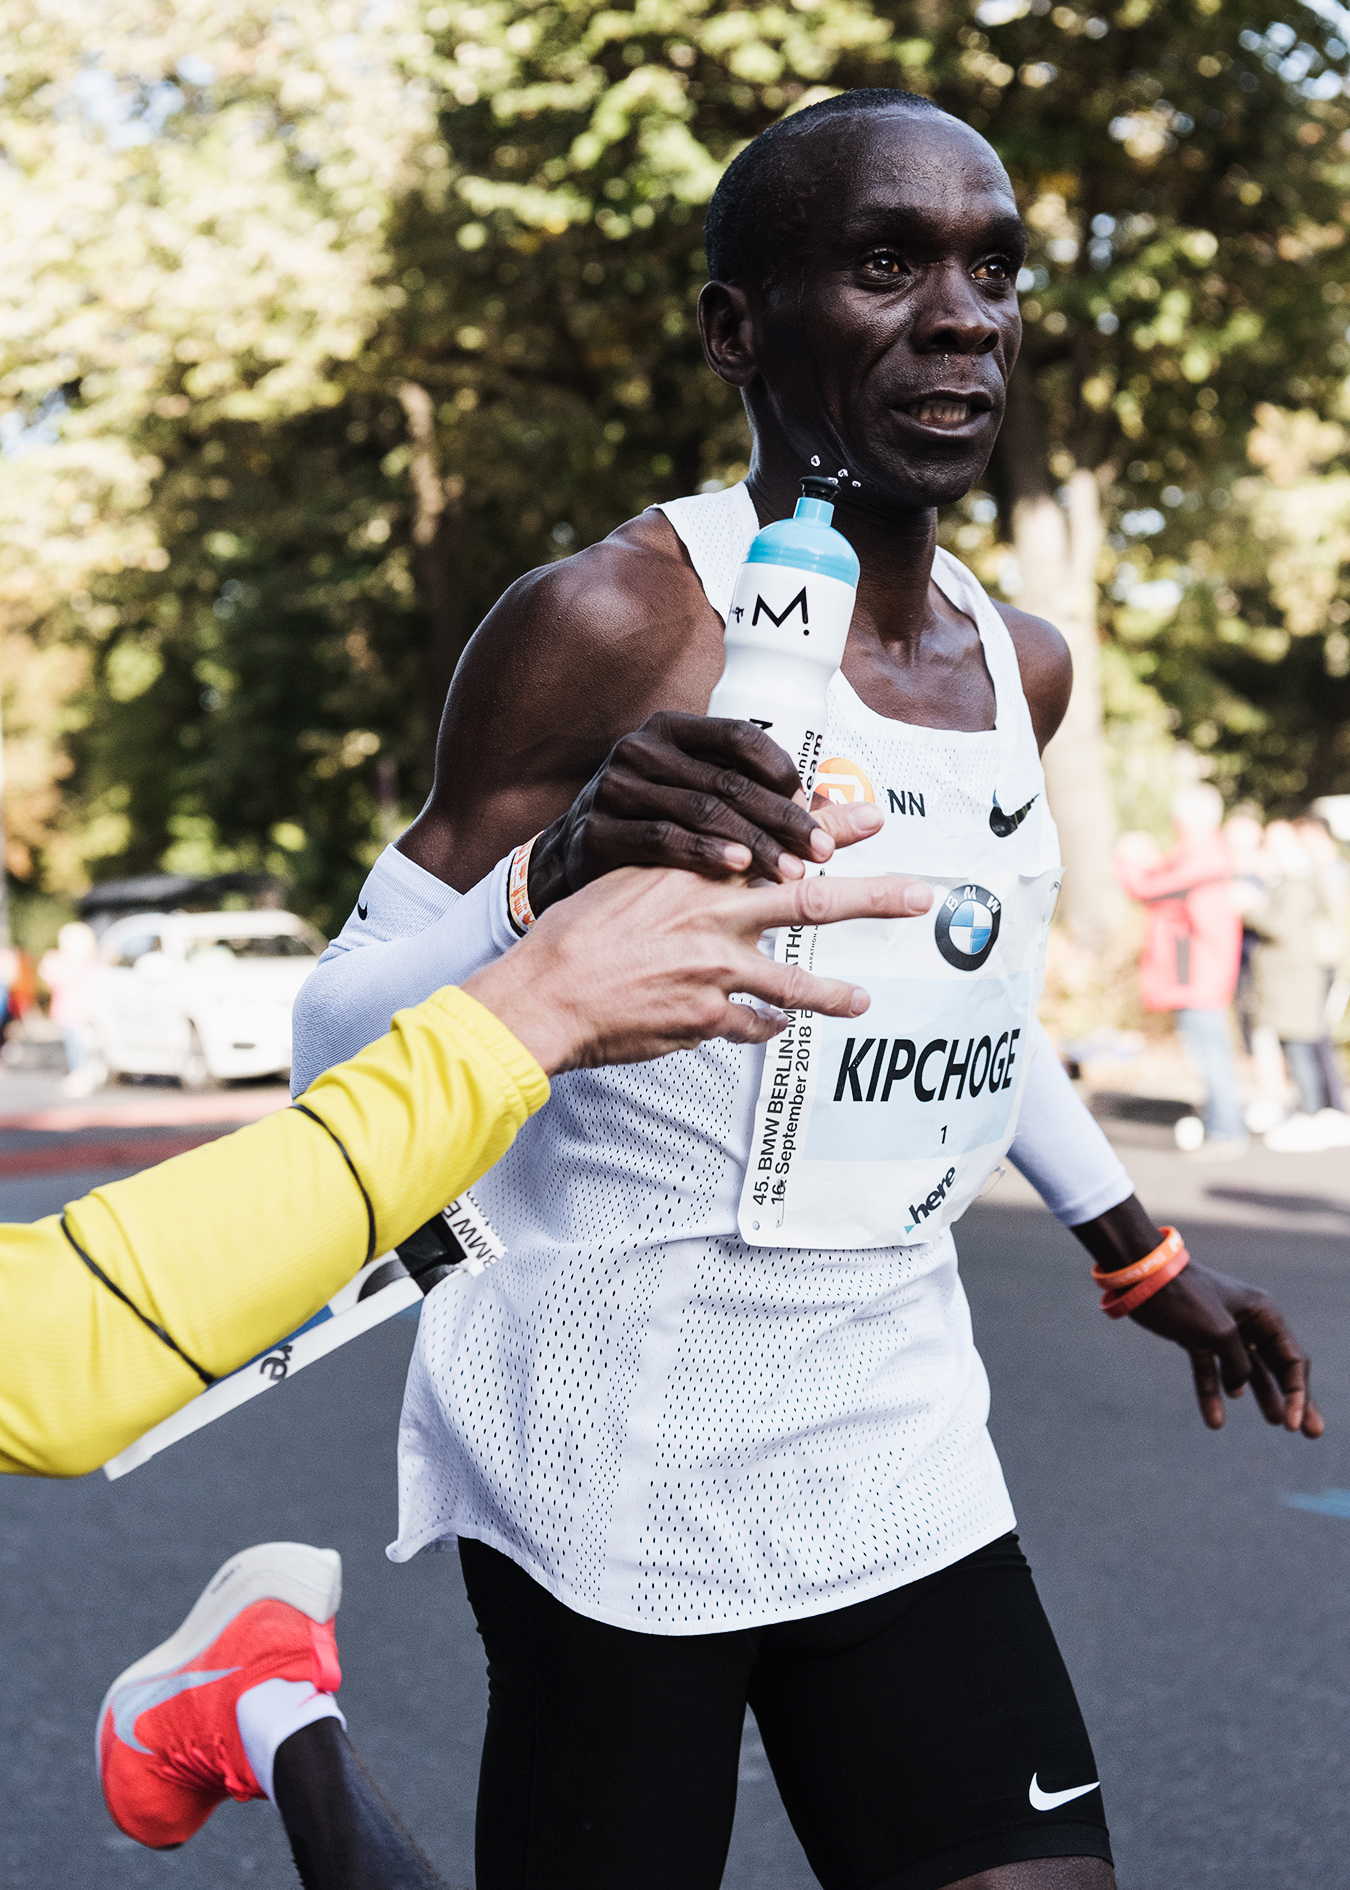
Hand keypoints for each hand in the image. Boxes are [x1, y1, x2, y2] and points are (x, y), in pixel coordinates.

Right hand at [463, 864, 931, 1073]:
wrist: (546, 992)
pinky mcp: (706, 1018)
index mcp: (701, 873)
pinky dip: (767, 1027)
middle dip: (874, 896)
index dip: (831, 827)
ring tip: (863, 1000)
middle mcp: (717, 916)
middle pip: (814, 901)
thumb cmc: (580, 931)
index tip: (873, 816)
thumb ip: (686, 869)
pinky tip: (777, 1029)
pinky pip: (753, 1025)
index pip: (778, 841)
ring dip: (833, 992)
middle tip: (921, 895)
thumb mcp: (633, 878)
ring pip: (796, 981)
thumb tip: (730, 858)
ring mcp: (716, 971)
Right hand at [526, 712, 882, 914]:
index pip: (737, 736)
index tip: (813, 804)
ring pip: (701, 811)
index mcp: (670, 730)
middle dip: (782, 818)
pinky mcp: (599, 829)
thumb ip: (746, 790)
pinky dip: (705, 853)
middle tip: (821, 849)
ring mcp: (616, 788)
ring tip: (791, 871)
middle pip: (727, 781)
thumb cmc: (648, 821)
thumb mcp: (690, 790)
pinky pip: (663, 839)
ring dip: (754, 843)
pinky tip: (737, 869)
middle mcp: (640, 749)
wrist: (571, 855)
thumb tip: (834, 804)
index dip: (780, 769)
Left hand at [1129, 1262, 1322, 1437]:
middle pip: (1276, 1366)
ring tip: (1274, 1422)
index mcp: (1263, 1313)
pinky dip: (1212, 1393)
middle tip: (1309, 1431)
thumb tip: (1239, 1386)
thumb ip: (1238, 1364)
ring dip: (1259, 1395)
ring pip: (1247, 1371)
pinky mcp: (1197, 1338)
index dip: (1298, 1394)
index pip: (1291, 1359)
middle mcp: (1248, 1321)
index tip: (1294, 1424)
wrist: (1143, 1279)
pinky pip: (1210, 1371)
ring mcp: (1222, 1331)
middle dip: (1292, 1398)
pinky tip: (1214, 1420)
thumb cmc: (1186, 1298)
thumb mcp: (1220, 1333)